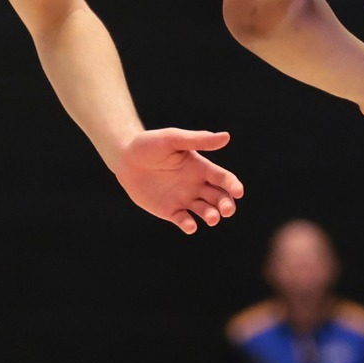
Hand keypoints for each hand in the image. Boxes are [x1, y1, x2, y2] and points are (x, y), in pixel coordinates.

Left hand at [111, 129, 243, 234]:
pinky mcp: (170, 210)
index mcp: (201, 167)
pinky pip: (184, 220)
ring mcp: (184, 199)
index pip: (223, 178)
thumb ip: (198, 140)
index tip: (238, 191)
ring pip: (206, 211)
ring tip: (211, 218)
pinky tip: (189, 225)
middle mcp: (196, 185)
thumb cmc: (150, 144)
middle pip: (219, 198)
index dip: (232, 185)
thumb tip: (226, 137)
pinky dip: (189, 225)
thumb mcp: (173, 139)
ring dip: (212, 216)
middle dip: (226, 205)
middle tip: (226, 210)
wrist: (125, 158)